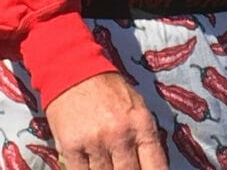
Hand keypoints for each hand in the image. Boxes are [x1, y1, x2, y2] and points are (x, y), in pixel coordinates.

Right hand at [45, 72, 167, 169]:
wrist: (74, 67)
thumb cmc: (108, 88)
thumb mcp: (136, 105)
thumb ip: (144, 137)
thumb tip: (150, 166)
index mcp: (140, 123)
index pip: (155, 167)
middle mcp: (119, 134)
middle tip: (122, 165)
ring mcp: (95, 141)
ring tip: (106, 160)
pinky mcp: (71, 146)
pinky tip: (89, 163)